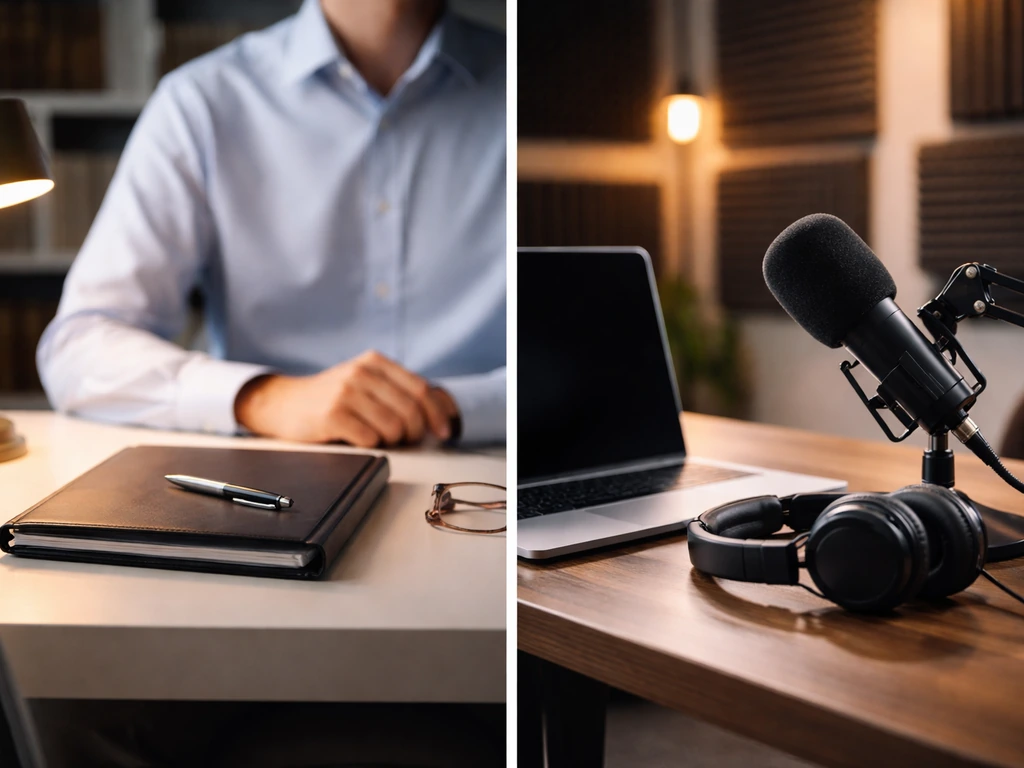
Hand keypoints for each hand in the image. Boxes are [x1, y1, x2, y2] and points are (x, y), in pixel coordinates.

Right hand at [234, 351, 457, 446]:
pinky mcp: (332, 415)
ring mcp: (346, 392)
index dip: (438, 413)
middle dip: (415, 432)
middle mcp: (361, 372)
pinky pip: (371, 440)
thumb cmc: (333, 397)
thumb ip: (398, 390)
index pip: (421, 389)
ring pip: (394, 428)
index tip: (445, 431)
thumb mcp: (365, 382)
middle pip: (411, 411)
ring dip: (391, 441)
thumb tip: (441, 412)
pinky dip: (370, 445)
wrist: (284, 403)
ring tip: (376, 436)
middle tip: (406, 440)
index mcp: (375, 362)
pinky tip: (356, 437)